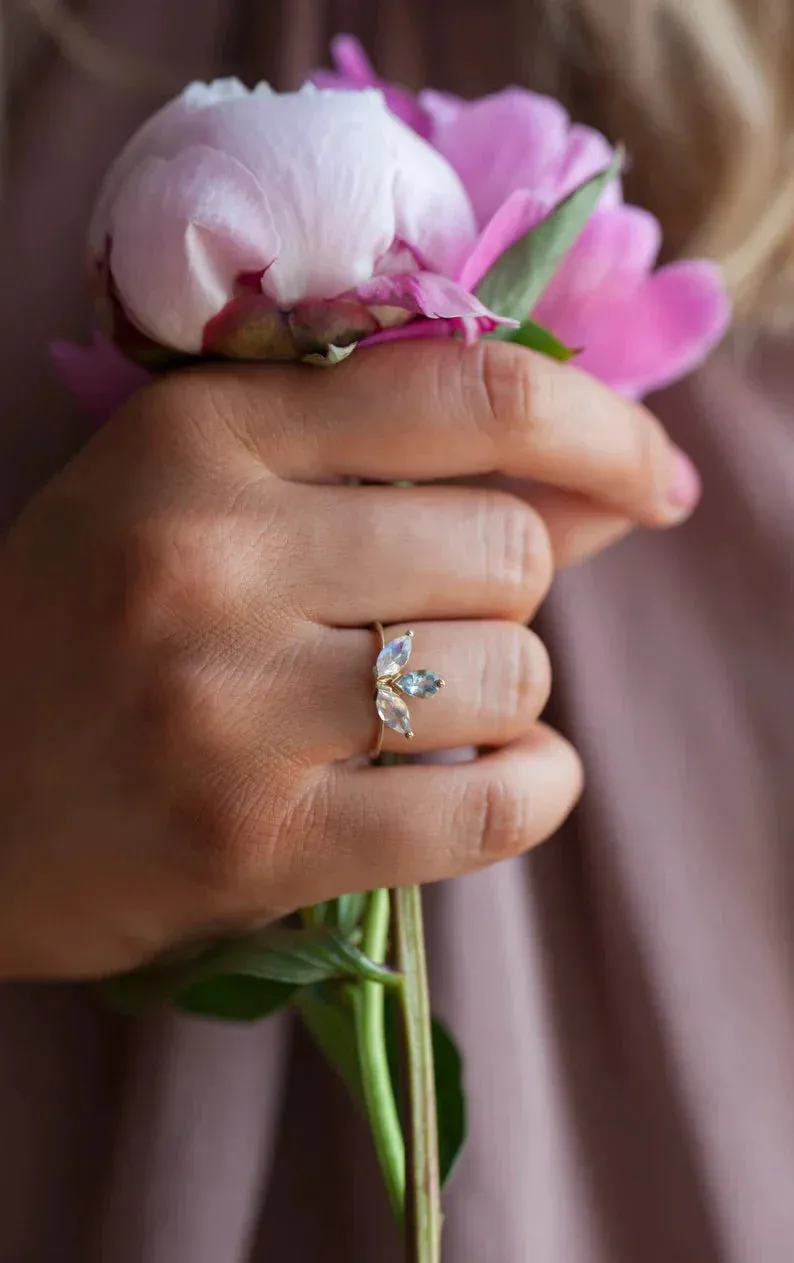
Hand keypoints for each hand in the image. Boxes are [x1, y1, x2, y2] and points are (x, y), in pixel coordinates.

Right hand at [0, 340, 697, 978]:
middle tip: (434, 620)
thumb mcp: (208, 501)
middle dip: (507, 588)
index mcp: (199, 433)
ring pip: (509, 673)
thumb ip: (400, 471)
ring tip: (423, 711)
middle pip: (509, 544)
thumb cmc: (85, 631)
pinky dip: (531, 792)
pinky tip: (494, 782)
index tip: (652, 476)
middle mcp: (210, 551)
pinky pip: (490, 807)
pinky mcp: (252, 840)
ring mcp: (228, 703)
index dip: (600, 427)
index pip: (472, 390)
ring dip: (503, 695)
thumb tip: (610, 482)